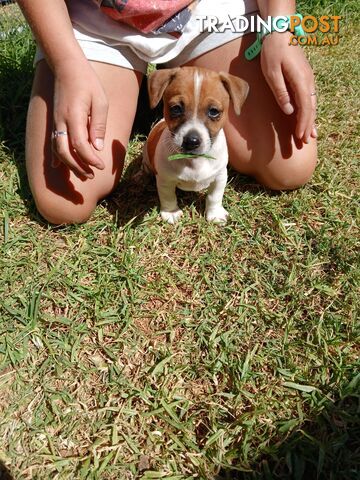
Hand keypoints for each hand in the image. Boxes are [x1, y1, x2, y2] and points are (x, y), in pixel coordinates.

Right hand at [52, 59, 107, 177]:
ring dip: (70, 165)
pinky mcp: (56, 122)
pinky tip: (58, 167)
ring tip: (83, 174)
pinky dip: (56, 156)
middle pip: (66, 152)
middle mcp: (62, 121)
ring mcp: (57, 122)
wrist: (68, 68)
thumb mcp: (101, 102)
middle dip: (78, 167)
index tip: (101, 166)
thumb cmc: (88, 83)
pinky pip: (54, 143)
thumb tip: (98, 147)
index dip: (90, 159)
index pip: (80, 145)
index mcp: (75, 116)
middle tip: (92, 175)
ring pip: (58, 150)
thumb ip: (99, 125)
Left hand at [260, 31, 316, 142]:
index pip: (305, 108)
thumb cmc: (273, 52)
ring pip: (312, 104)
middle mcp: (308, 81)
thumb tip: (289, 111)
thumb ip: (281, 93)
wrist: (280, 32)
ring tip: (309, 135)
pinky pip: (309, 98)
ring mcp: (308, 79)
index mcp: (300, 81)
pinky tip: (308, 118)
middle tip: (305, 142)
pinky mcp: (304, 77)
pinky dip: (309, 110)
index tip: (300, 137)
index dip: (303, 124)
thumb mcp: (272, 73)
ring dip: (310, 120)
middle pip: (311, 108)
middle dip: (308, 126)